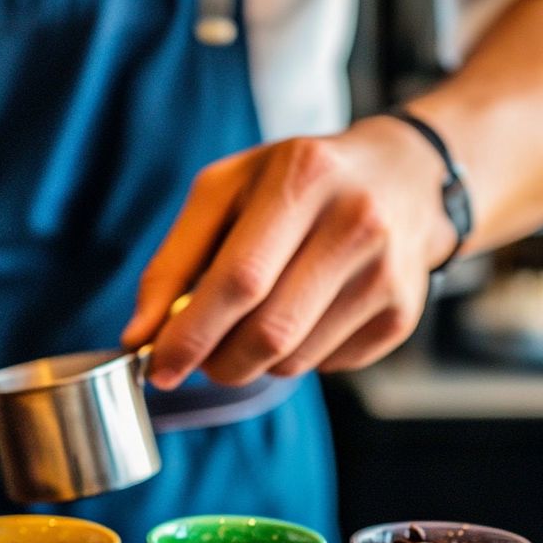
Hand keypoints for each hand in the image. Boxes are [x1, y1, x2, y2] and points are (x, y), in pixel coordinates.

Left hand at [121, 116, 456, 387]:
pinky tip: (302, 315)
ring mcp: (387, 273)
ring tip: (251, 323)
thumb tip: (139, 335)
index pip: (239, 280)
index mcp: (303, 179)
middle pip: (268, 332)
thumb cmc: (294, 182)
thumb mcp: (224, 192)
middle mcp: (356, 224)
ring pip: (293, 360)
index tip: (157, 368)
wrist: (404, 175)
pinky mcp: (402, 314)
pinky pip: (324, 366)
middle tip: (197, 359)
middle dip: (217, 362)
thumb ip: (174, 262)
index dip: (191, 335)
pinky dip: (293, 358)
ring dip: (252, 362)